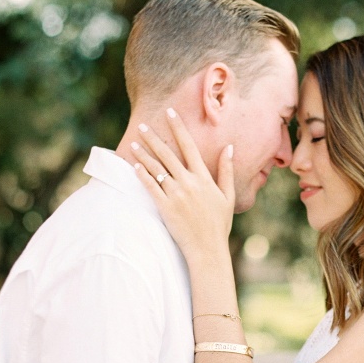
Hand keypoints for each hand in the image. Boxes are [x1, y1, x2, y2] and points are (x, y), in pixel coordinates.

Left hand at [132, 109, 234, 263]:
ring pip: (157, 169)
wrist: (208, 249)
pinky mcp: (165, 208)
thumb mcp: (227, 196)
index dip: (178, 127)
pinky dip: (142, 175)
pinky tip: (134, 166)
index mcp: (204, 178)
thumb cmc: (219, 225)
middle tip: (142, 125)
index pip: (189, 146)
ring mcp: (176, 195)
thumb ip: (226, 171)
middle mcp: (189, 183)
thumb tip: (229, 148)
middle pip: (168, 154)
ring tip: (134, 142)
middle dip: (154, 138)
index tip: (170, 112)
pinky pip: (151, 187)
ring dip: (144, 154)